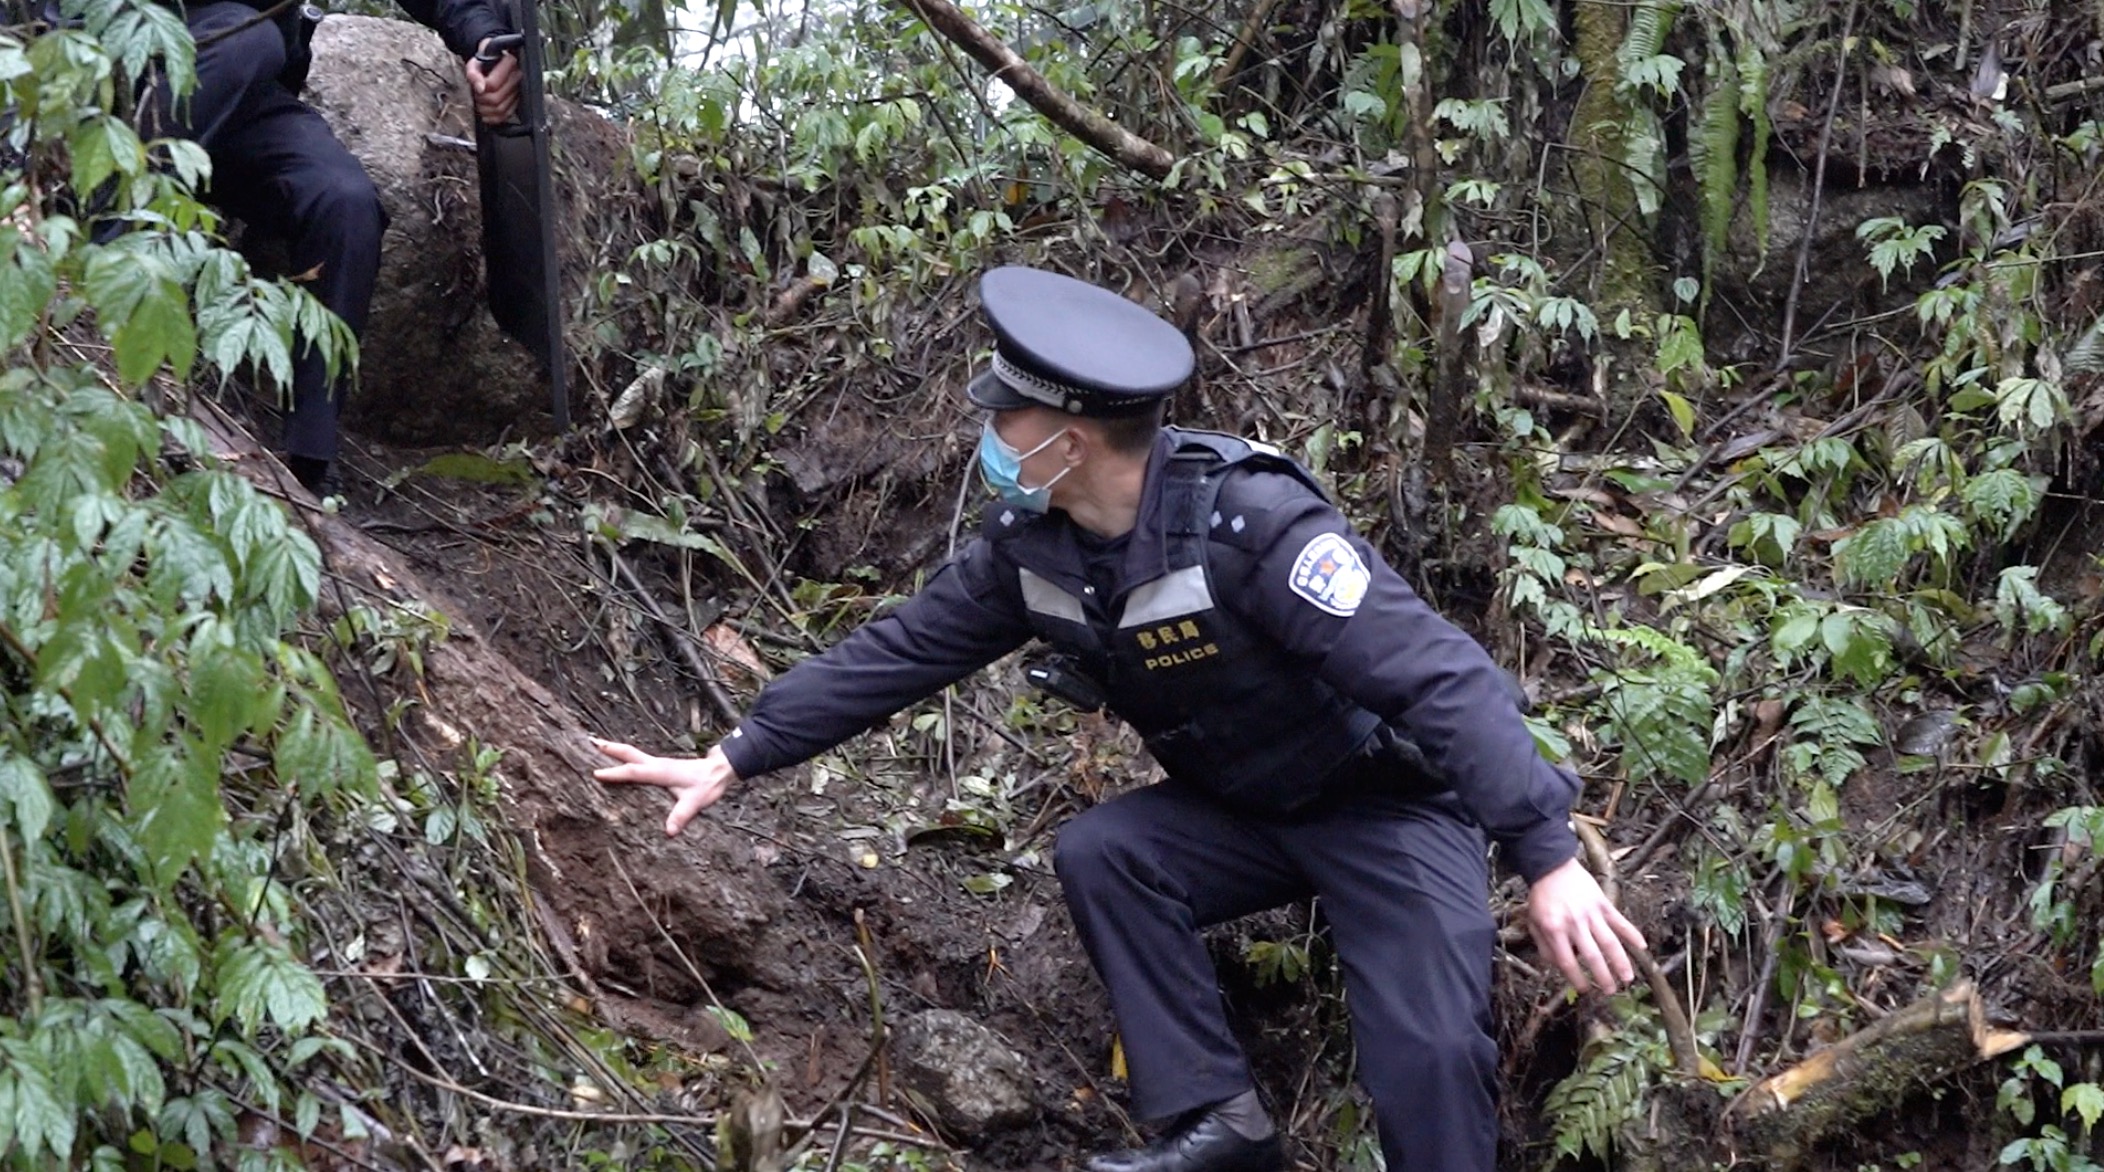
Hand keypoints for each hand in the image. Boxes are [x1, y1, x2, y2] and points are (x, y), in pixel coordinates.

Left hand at [465, 40, 520, 124]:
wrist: (495, 64)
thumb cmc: (484, 61)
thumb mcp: (475, 62)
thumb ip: (474, 73)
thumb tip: (480, 88)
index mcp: (509, 62)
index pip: (492, 84)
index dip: (480, 89)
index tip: (475, 87)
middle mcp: (518, 76)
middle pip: (495, 99)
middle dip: (481, 100)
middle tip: (476, 96)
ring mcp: (520, 90)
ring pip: (500, 109)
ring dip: (485, 110)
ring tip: (480, 103)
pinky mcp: (519, 101)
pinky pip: (506, 115)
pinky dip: (493, 118)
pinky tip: (486, 114)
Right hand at [591, 738, 738, 835]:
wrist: (720, 770)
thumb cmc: (707, 784)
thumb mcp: (695, 802)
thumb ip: (682, 816)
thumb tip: (670, 832)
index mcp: (661, 772)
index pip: (633, 771)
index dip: (615, 772)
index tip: (596, 773)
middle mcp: (657, 764)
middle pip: (628, 753)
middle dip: (608, 748)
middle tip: (589, 742)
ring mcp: (658, 763)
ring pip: (632, 753)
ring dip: (614, 749)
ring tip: (596, 745)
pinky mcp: (661, 766)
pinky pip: (638, 758)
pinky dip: (624, 756)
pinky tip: (619, 760)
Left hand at [1525, 856, 1647, 993]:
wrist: (1551, 866)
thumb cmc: (1542, 897)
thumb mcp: (1534, 923)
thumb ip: (1545, 947)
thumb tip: (1559, 967)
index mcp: (1554, 929)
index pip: (1567, 962)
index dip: (1577, 979)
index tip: (1585, 990)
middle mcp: (1575, 923)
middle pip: (1593, 956)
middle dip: (1603, 977)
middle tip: (1610, 991)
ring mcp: (1591, 913)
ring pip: (1610, 942)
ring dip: (1621, 962)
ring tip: (1628, 979)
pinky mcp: (1603, 903)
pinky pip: (1620, 921)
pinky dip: (1632, 934)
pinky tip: (1642, 947)